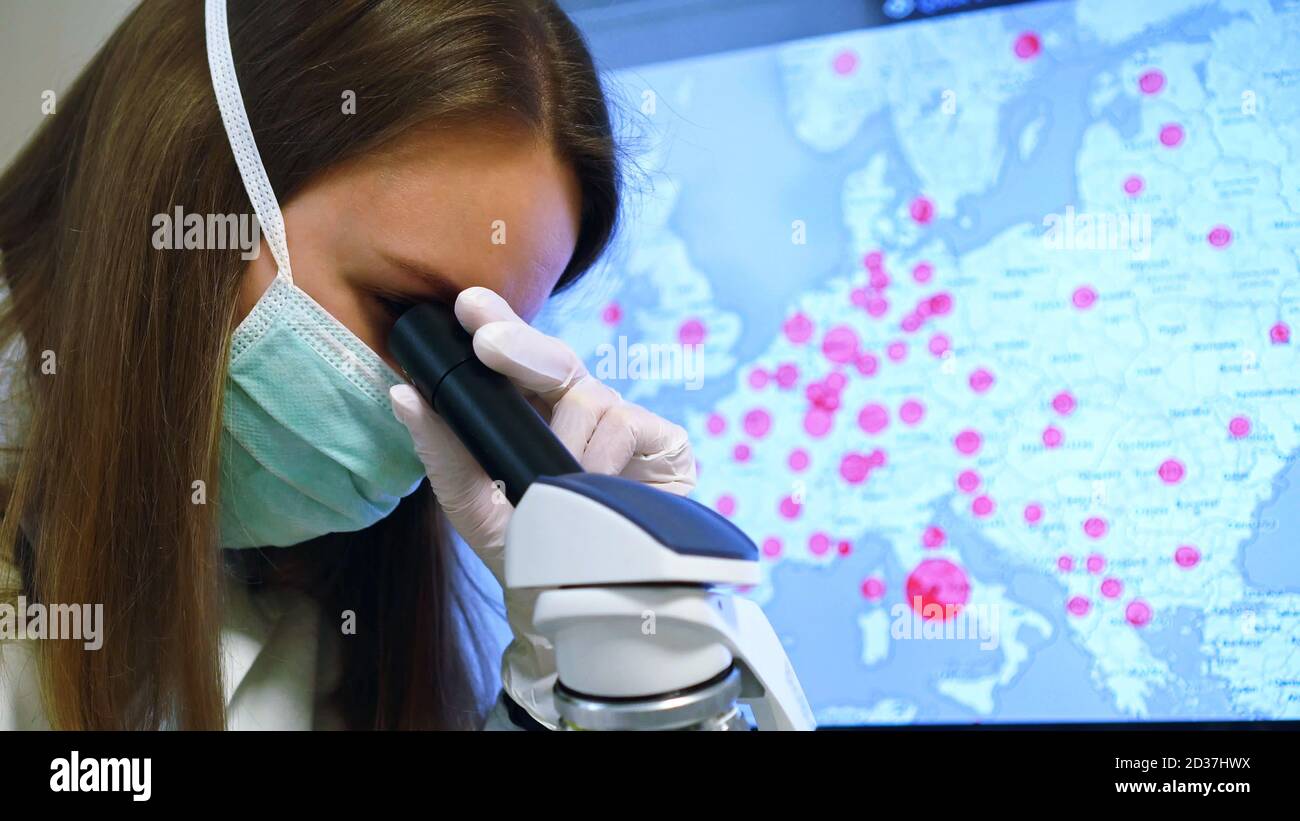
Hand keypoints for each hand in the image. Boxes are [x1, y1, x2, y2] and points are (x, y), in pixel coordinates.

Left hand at [389, 286, 695, 726]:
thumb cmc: (533, 556)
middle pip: (552, 359)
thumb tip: (403, 394)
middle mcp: (578, 411)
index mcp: (534, 416)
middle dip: (518, 345)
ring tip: (560, 489)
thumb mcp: (476, 508)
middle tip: (486, 340)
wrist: (588, 610)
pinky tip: (596, 487)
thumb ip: (443, 453)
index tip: (466, 307)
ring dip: (562, 443)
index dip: (496, 324)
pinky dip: (601, 459)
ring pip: (586, 397)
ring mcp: (622, 424)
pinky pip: (624, 426)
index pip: (513, 361)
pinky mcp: (665, 443)